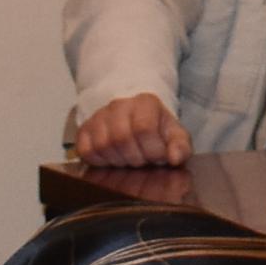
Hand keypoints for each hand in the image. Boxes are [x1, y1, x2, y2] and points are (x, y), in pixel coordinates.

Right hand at [69, 94, 189, 166]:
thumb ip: (181, 146)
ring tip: (129, 158)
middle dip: (136, 158)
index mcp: (145, 103)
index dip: (152, 150)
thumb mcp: (174, 135)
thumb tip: (175, 158)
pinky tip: (112, 158)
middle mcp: (119, 105)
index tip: (158, 157)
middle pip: (121, 138)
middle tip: (143, 159)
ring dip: (118, 161)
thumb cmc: (156, 130)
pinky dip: (99, 161)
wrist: (134, 120)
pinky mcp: (84, 129)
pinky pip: (86, 151)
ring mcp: (99, 116)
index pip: (144, 128)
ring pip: (103, 146)